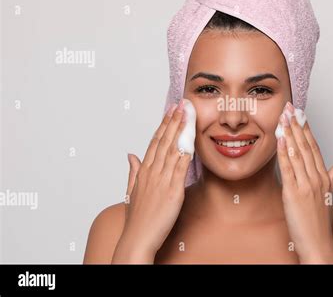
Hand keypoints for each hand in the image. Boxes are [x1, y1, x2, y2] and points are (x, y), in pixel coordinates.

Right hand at [112, 99, 192, 262]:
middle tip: (182, 104)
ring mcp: (162, 180)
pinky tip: (192, 140)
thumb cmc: (136, 218)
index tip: (170, 111)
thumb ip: (133, 171)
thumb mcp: (131, 191)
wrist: (137, 238)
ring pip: (172, 149)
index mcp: (143, 171)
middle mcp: (152, 172)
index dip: (164, 125)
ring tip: (188, 114)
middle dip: (174, 121)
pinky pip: (180, 167)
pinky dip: (186, 152)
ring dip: (181, 130)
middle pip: (164, 141)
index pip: (155, 142)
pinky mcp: (172, 190)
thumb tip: (130, 155)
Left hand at [277, 102, 332, 263]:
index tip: (301, 114)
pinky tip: (280, 139)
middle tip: (290, 107)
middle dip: (297, 124)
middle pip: (306, 145)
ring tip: (283, 116)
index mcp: (325, 177)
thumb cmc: (321, 222)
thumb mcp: (330, 196)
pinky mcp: (294, 193)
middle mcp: (317, 178)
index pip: (314, 147)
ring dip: (289, 133)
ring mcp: (306, 185)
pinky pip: (288, 168)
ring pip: (297, 153)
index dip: (307, 129)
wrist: (318, 244)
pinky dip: (283, 152)